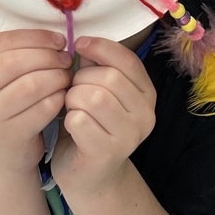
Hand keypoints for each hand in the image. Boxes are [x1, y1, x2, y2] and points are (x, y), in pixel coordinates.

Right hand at [0, 30, 71, 174]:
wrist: (4, 153)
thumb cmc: (11, 106)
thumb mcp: (5, 78)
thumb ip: (21, 54)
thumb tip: (57, 39)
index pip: (2, 42)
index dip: (35, 37)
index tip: (59, 40)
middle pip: (14, 62)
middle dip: (47, 56)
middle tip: (67, 60)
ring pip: (30, 85)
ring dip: (56, 77)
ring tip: (67, 77)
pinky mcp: (9, 134)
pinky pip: (42, 109)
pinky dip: (58, 99)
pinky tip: (63, 97)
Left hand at [50, 36, 156, 195]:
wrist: (89, 173)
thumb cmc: (90, 125)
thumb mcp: (97, 90)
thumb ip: (95, 66)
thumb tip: (83, 42)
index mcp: (146, 94)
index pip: (128, 60)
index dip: (101, 47)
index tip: (79, 45)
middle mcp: (146, 114)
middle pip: (109, 78)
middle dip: (81, 79)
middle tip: (72, 91)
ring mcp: (130, 136)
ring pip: (94, 97)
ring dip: (73, 99)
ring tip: (71, 108)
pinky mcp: (109, 153)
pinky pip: (80, 121)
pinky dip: (68, 120)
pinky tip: (71, 126)